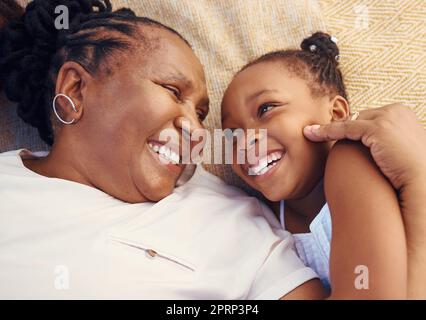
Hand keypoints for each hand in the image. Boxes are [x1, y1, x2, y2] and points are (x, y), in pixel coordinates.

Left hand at [303, 103, 425, 190]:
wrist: (423, 183)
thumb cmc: (410, 172)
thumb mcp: (399, 150)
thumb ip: (386, 142)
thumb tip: (374, 146)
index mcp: (402, 112)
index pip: (370, 116)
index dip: (353, 127)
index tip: (334, 133)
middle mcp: (396, 110)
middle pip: (360, 116)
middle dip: (342, 127)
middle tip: (317, 132)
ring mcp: (388, 117)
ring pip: (350, 122)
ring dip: (329, 128)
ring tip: (310, 133)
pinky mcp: (378, 128)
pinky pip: (345, 129)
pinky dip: (326, 132)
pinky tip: (311, 134)